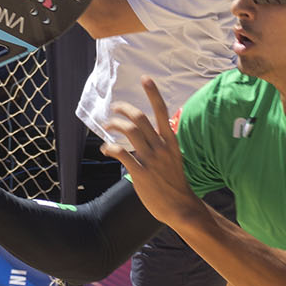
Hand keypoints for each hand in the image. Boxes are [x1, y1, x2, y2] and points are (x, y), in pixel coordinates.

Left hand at [101, 77, 203, 226]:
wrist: (180, 206)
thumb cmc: (175, 182)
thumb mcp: (174, 157)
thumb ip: (162, 144)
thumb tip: (149, 136)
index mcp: (170, 141)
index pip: (162, 112)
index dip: (153, 94)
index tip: (145, 79)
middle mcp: (161, 147)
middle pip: (140, 118)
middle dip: (124, 109)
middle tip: (115, 108)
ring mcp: (151, 159)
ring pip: (129, 132)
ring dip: (115, 125)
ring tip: (107, 126)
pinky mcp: (140, 173)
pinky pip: (121, 154)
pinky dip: (110, 148)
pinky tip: (106, 148)